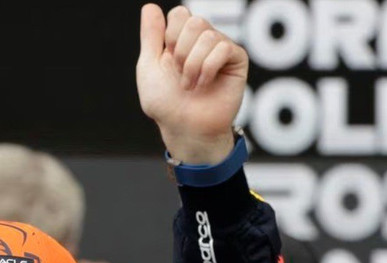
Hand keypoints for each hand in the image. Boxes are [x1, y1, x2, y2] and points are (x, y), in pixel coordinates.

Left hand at [136, 3, 248, 164]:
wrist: (184, 127)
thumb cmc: (166, 104)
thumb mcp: (149, 67)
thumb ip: (150, 36)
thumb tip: (150, 6)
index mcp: (182, 39)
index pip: (179, 14)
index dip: (170, 37)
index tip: (168, 61)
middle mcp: (203, 41)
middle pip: (194, 21)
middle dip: (181, 52)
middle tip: (180, 76)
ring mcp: (221, 50)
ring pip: (208, 35)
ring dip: (193, 65)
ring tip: (191, 85)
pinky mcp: (237, 61)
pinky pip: (224, 48)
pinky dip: (208, 68)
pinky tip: (205, 85)